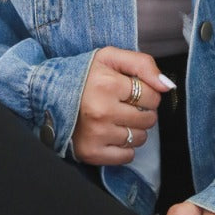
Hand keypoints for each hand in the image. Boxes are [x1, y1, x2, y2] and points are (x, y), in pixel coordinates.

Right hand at [71, 46, 174, 164]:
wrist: (46, 95)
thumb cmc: (82, 75)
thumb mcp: (110, 57)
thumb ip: (143, 64)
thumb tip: (168, 86)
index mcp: (107, 84)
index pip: (153, 96)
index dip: (147, 92)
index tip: (131, 91)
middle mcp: (102, 111)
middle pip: (149, 119)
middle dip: (142, 112)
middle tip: (123, 105)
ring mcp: (96, 134)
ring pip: (140, 138)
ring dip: (133, 129)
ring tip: (115, 118)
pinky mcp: (91, 152)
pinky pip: (127, 156)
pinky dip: (123, 147)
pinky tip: (110, 134)